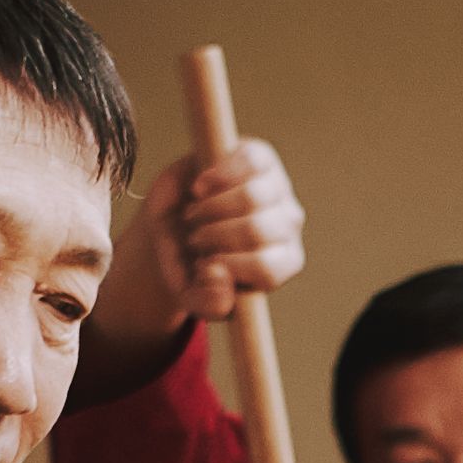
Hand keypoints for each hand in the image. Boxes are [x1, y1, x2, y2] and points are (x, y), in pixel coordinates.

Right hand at [101, 135, 303, 355]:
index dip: (226, 266)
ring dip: (209, 209)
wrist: (173, 219)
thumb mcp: (188, 292)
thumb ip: (205, 304)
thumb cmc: (188, 260)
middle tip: (193, 239)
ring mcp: (279, 189)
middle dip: (211, 236)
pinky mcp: (262, 158)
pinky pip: (249, 162)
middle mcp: (289, 226)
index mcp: (282, 264)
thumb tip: (220, 282)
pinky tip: (199, 188)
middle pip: (256, 230)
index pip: (266, 269)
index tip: (200, 265)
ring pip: (250, 197)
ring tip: (194, 216)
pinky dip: (217, 177)